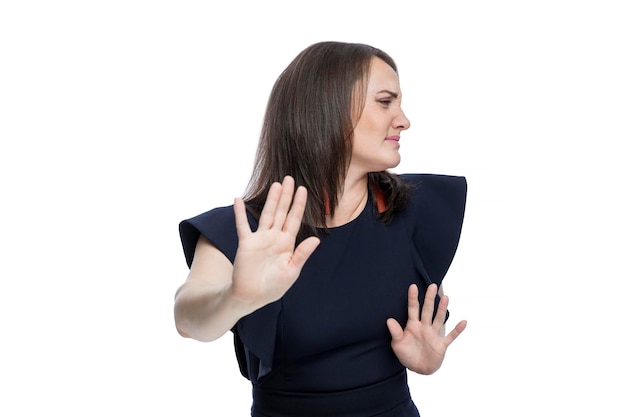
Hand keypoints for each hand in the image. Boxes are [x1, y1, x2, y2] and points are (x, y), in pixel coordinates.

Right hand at [231, 176, 319, 311]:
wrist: (252, 297)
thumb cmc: (273, 287)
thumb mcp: (291, 271)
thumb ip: (302, 254)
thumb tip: (316, 239)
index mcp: (287, 244)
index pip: (295, 220)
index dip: (299, 205)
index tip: (303, 190)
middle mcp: (274, 238)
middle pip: (282, 212)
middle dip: (286, 196)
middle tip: (290, 179)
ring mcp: (260, 239)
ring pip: (267, 214)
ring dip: (271, 200)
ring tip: (276, 184)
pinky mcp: (246, 243)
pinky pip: (242, 225)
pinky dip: (240, 213)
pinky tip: (238, 199)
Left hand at [386, 283, 466, 374]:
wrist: (418, 369)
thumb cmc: (406, 355)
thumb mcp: (398, 344)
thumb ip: (395, 332)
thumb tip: (389, 320)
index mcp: (413, 325)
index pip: (413, 309)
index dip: (413, 298)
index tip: (413, 286)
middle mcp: (424, 327)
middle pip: (427, 310)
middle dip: (430, 298)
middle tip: (432, 285)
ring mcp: (434, 335)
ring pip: (438, 319)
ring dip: (442, 309)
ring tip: (445, 297)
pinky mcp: (441, 344)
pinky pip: (451, 336)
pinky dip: (457, 330)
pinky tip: (464, 322)